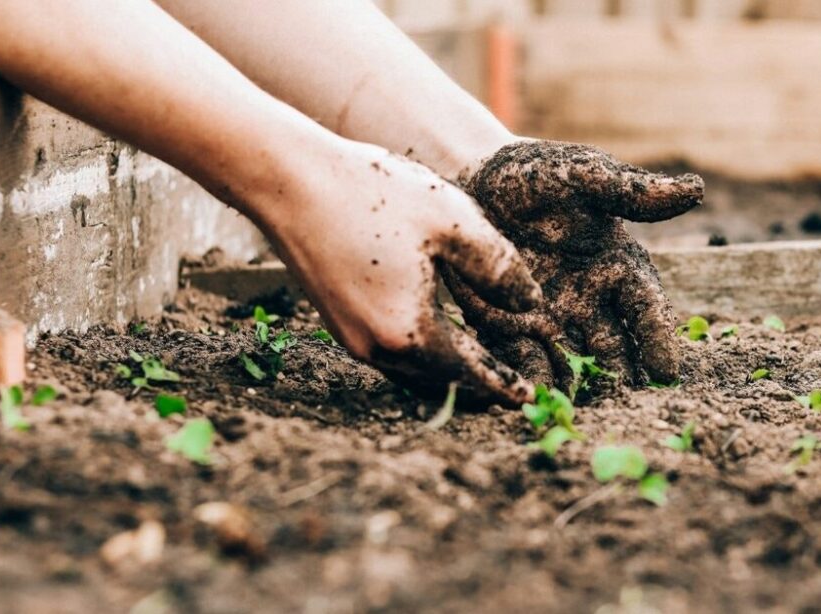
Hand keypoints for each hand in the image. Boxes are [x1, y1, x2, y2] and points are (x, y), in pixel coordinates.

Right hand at [256, 140, 541, 404]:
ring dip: (448, 372)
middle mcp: (376, 347)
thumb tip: (531, 303)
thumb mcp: (453, 221)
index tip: (528, 398)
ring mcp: (351, 337)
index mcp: (409, 331)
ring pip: (412, 371)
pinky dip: (421, 354)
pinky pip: (390, 353)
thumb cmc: (373, 193)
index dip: (503, 384)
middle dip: (477, 386)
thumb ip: (499, 267)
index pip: (470, 372)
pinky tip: (437, 335)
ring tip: (481, 365)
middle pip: (440, 381)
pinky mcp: (336, 320)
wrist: (289, 180)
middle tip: (511, 387)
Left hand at [447, 140, 703, 388]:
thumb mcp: (583, 176)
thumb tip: (695, 190)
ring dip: (580, 389)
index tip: (667, 372)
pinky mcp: (510, 328)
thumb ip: (631, 191)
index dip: (658, 339)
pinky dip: (533, 380)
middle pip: (615, 348)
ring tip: (583, 415)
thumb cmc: (536, 174)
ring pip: (574, 363)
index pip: (646, 309)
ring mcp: (552, 319)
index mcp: (618, 267)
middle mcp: (591, 301)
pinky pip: (525, 360)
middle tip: (628, 409)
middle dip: (622, 379)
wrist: (472, 179)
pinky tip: (536, 401)